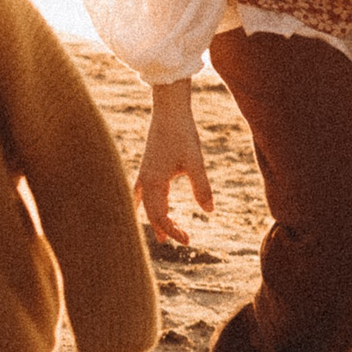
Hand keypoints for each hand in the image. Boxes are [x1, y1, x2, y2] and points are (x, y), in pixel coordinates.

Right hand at [136, 79, 211, 245]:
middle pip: (152, 213)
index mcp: (154, 182)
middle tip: (182, 240)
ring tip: (162, 236)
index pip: (160, 216)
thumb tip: (209, 211)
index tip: (188, 241)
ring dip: (155, 219)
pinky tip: (142, 207)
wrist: (169, 111)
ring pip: (146, 204)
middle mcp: (145, 181)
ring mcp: (144, 173)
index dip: (173, 231)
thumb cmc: (182, 134)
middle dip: (166, 228)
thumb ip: (202, 187)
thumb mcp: (195, 162)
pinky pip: (141, 192)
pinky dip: (144, 204)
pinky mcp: (148, 166)